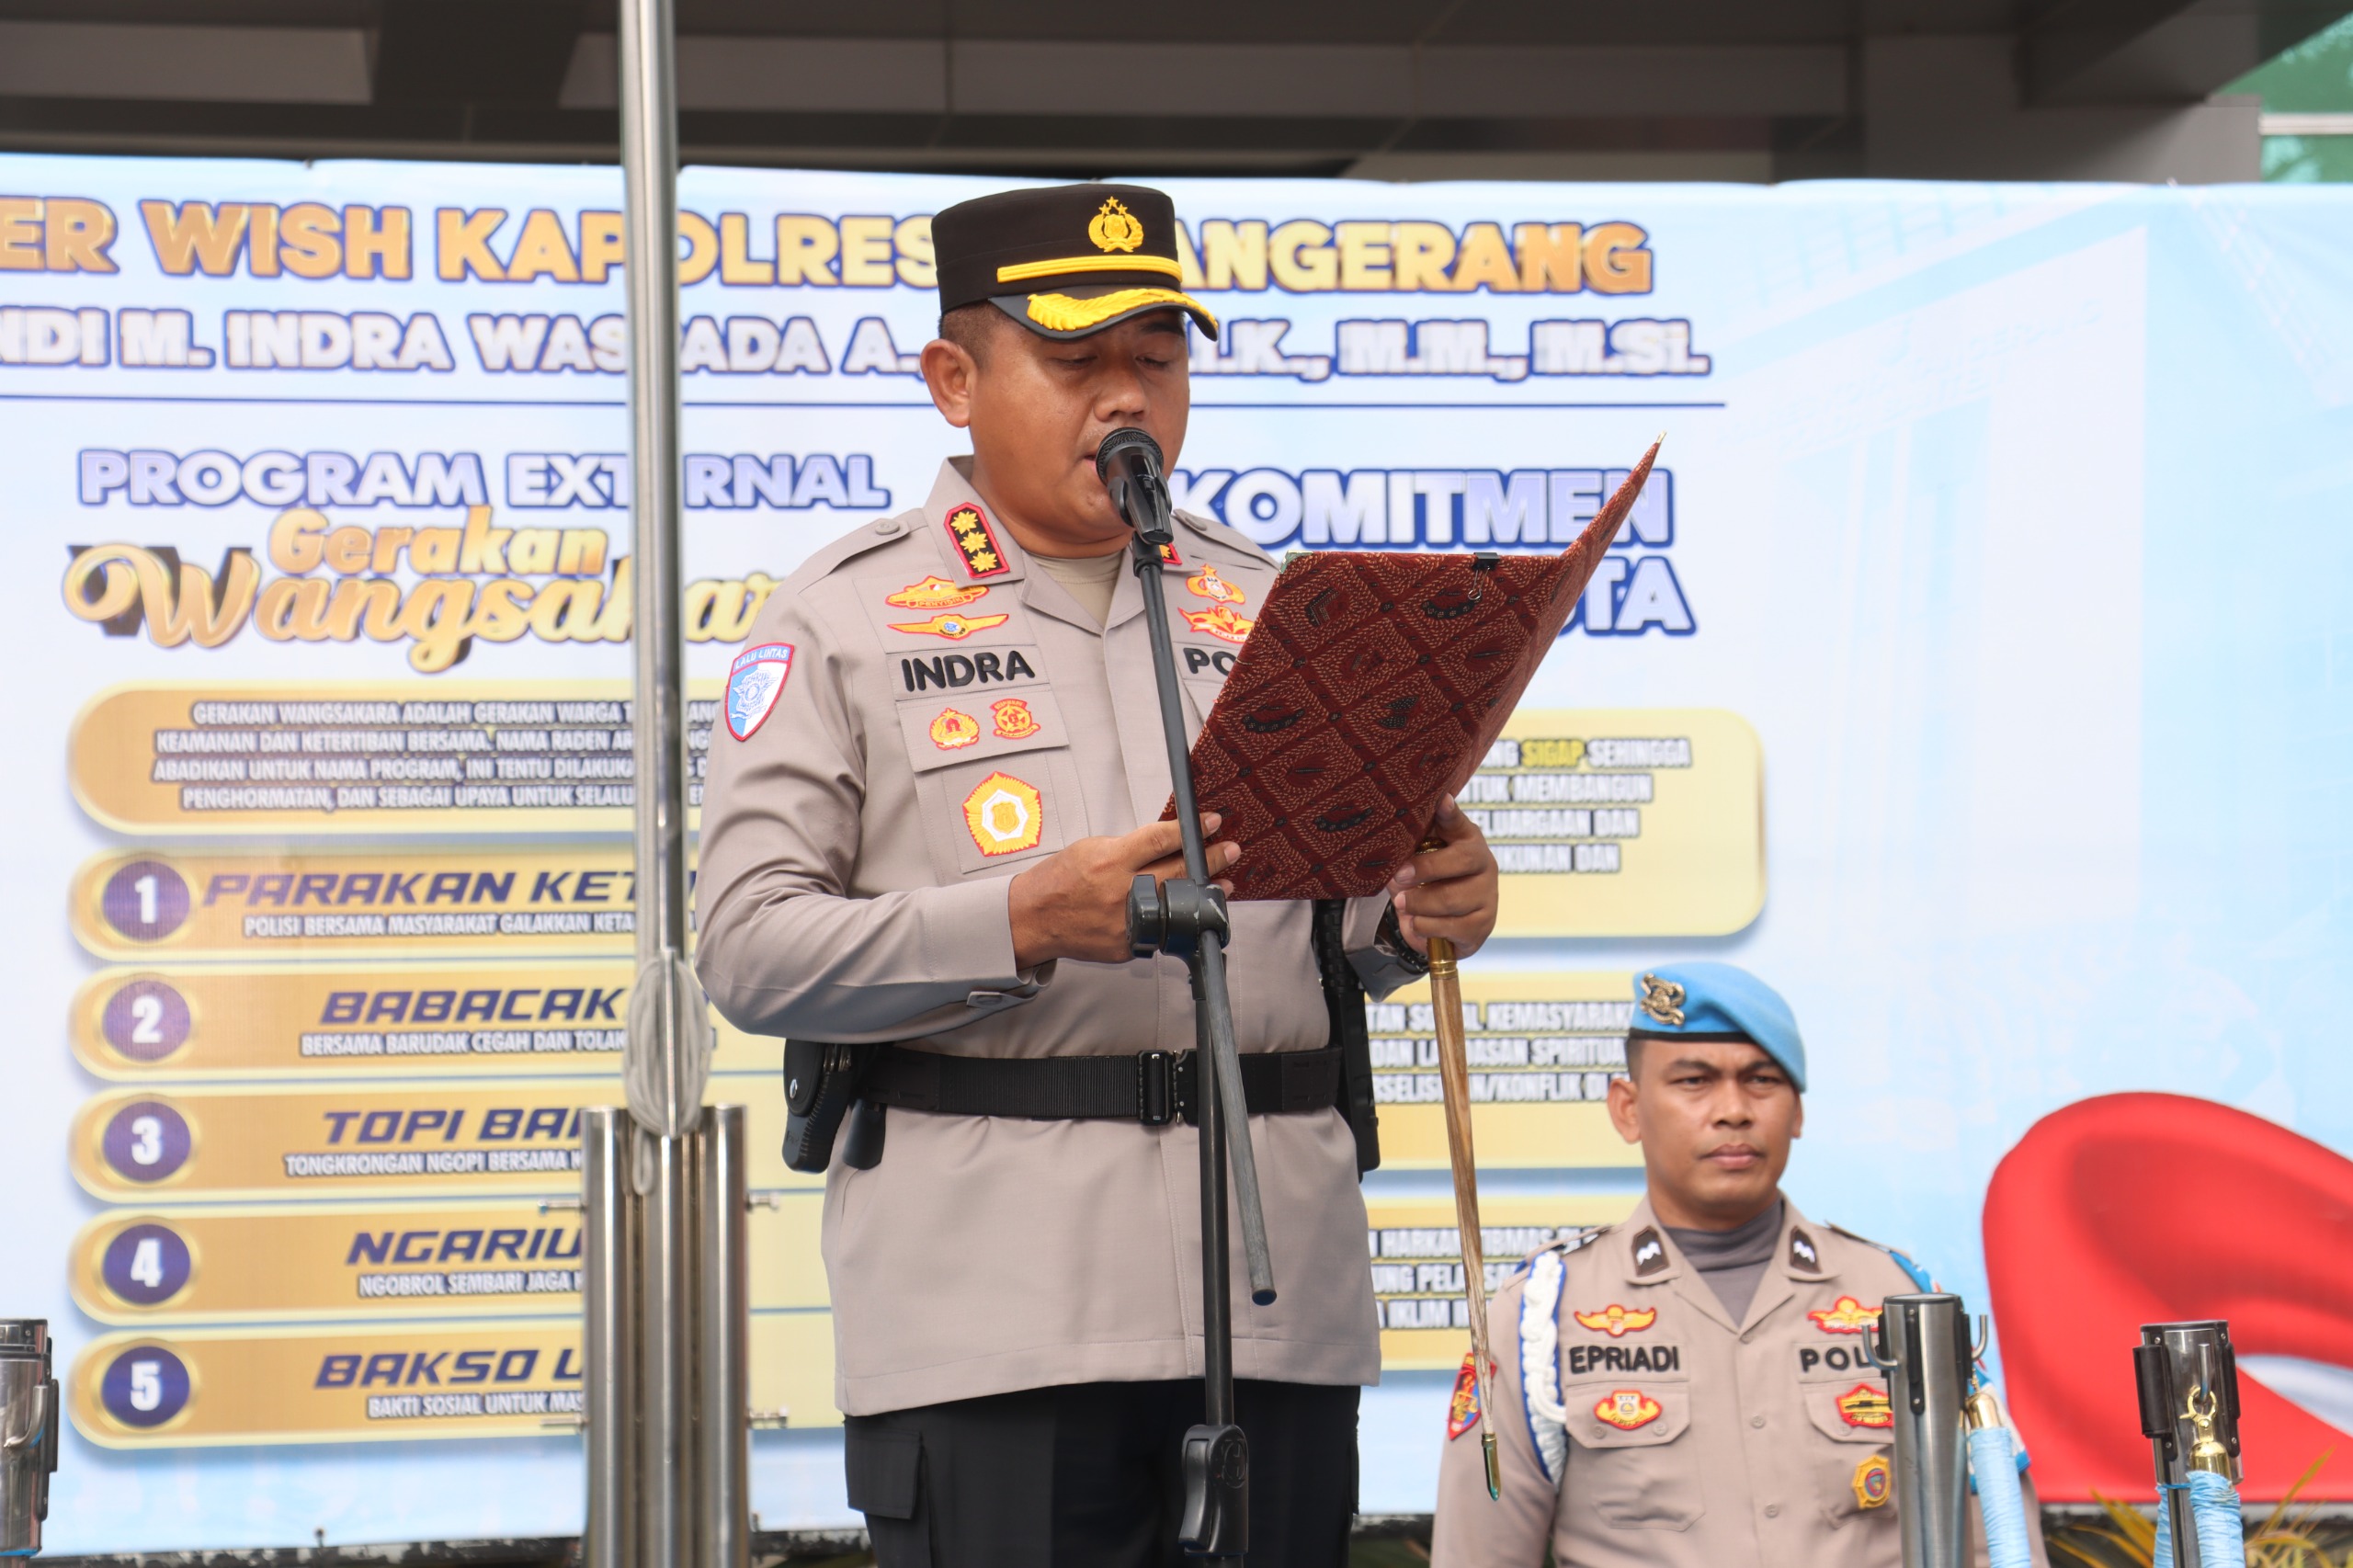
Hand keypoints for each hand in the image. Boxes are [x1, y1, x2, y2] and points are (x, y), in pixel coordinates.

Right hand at [1008, 814, 1237, 967]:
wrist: (1032, 918)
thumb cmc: (1059, 880)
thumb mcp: (1091, 848)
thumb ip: (1130, 847)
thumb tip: (1167, 844)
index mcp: (1111, 860)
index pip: (1162, 839)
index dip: (1192, 829)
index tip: (1212, 821)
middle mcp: (1121, 891)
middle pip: (1178, 871)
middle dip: (1210, 859)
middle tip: (1229, 850)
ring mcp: (1127, 921)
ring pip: (1178, 904)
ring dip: (1203, 892)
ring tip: (1223, 882)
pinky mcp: (1128, 944)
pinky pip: (1160, 929)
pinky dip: (1174, 918)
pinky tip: (1187, 911)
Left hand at [1385, 797, 1499, 958]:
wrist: (1441, 919)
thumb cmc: (1428, 879)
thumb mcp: (1418, 856)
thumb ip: (1411, 843)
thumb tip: (1392, 835)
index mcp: (1466, 839)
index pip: (1459, 821)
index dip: (1450, 813)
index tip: (1442, 801)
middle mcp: (1484, 864)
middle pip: (1462, 861)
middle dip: (1426, 869)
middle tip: (1398, 876)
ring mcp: (1488, 895)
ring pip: (1453, 900)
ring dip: (1420, 903)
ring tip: (1402, 903)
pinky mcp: (1483, 925)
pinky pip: (1453, 927)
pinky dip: (1427, 926)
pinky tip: (1416, 922)